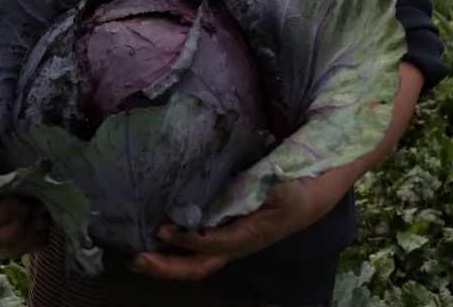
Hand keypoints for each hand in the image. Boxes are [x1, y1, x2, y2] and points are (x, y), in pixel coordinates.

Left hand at [129, 169, 353, 279]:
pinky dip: (177, 246)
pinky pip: (199, 246)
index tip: (163, 229)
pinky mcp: (227, 229)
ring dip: (168, 261)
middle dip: (167, 267)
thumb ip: (248, 196)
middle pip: (199, 266)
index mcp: (251, 237)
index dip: (188, 242)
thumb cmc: (298, 186)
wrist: (317, 185)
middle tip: (136, 259)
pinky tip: (159, 237)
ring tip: (139, 257)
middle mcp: (237, 244)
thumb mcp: (277, 189)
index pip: (213, 247)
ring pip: (197, 260)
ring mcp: (231, 240)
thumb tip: (217, 207)